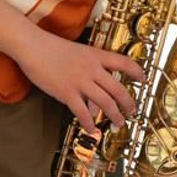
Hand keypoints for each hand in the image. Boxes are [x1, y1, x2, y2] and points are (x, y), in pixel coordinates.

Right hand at [18, 29, 144, 132]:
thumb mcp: (77, 51)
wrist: (33, 46)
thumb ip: (89, 66)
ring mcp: (80, 81)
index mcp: (95, 55)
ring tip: (119, 124)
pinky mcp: (66, 93)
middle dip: (128, 103)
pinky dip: (89, 123)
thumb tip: (96, 86)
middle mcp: (92, 69)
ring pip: (105, 103)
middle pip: (118, 89)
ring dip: (115, 116)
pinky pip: (82, 112)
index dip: (136, 71)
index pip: (124, 62)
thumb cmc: (52, 47)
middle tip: (132, 112)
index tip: (144, 79)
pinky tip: (92, 130)